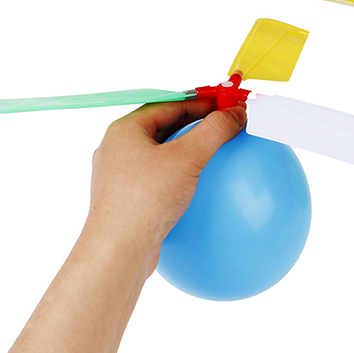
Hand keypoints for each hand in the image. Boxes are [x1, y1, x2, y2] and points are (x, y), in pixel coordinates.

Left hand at [86, 99, 246, 268]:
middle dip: (197, 125)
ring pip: (162, 155)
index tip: (227, 104)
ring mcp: (121, 176)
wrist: (117, 251)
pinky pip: (160, 180)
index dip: (201, 101)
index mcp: (125, 130)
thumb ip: (214, 131)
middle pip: (164, 127)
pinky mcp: (129, 200)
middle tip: (225, 125)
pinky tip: (203, 188)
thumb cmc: (145, 199)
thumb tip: (235, 113)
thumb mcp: (187, 158)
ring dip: (190, 152)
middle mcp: (119, 149)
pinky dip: (182, 178)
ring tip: (218, 153)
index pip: (169, 104)